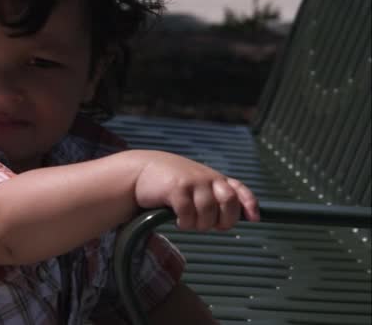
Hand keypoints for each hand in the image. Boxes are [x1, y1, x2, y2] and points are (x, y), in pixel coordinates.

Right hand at [133, 151, 258, 230]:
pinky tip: (177, 220)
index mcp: (215, 178)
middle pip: (229, 203)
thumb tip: (232, 219)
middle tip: (212, 226)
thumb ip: (213, 195)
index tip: (254, 219)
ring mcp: (192, 182)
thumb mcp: (195, 184)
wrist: (142, 170)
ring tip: (188, 223)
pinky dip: (185, 223)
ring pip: (208, 213)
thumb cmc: (170, 181)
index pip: (240, 189)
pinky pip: (188, 214)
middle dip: (224, 220)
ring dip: (199, 225)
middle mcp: (207, 178)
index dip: (249, 204)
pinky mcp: (177, 188)